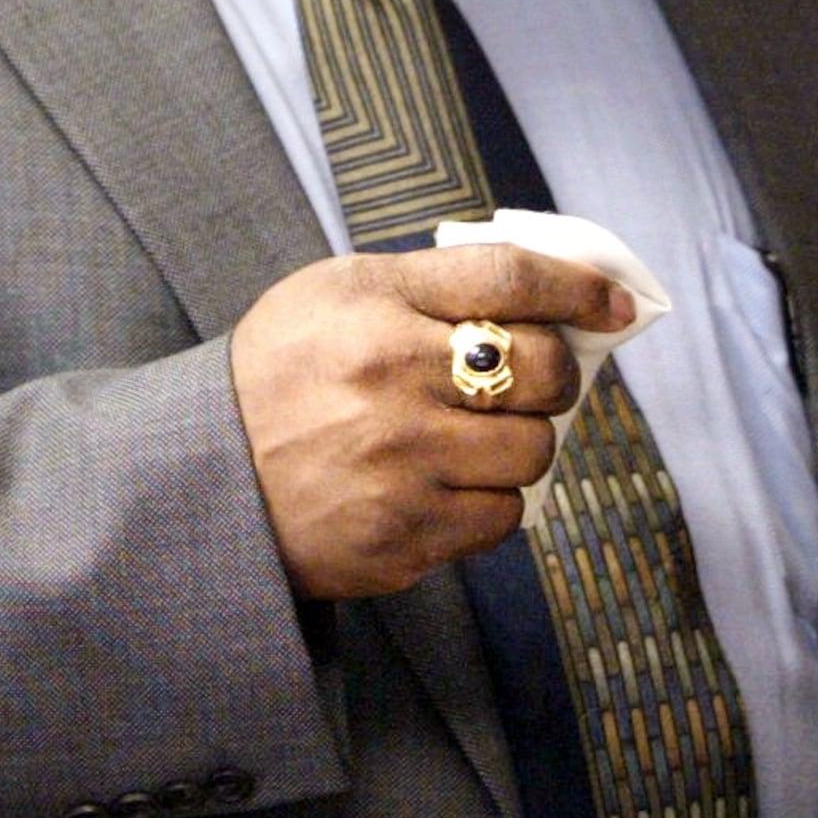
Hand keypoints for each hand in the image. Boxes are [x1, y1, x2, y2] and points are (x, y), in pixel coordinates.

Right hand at [229, 244, 628, 599]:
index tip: (614, 305)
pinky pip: (501, 517)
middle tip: (530, 381)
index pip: (508, 278)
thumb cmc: (282, 373)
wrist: (203, 480)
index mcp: (373, 308)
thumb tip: (553, 293)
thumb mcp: (337, 293)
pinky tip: (447, 485)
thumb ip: (435, 285)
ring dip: (521, 443)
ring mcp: (399, 467)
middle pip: (544, 370)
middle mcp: (390, 383)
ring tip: (474, 437)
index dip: (578, 287)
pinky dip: (490, 501)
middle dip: (555, 375)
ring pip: (533, 451)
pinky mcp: (402, 538)